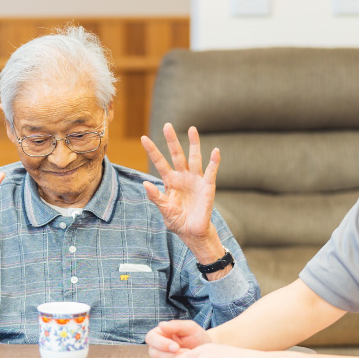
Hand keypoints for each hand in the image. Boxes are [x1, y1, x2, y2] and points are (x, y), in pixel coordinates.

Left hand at [141, 123, 223, 259]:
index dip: (152, 150)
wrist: (192, 232)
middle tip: (167, 125)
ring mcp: (195, 180)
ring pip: (194, 158)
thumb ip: (156, 197)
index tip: (143, 138)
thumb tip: (145, 183)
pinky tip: (215, 151)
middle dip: (172, 141)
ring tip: (192, 129)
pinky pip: (211, 172)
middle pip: (177, 155)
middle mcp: (182, 177)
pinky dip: (214, 162)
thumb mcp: (164, 209)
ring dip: (194, 144)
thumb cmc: (177, 221)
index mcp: (170, 181)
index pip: (159, 162)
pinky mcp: (207, 186)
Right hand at [145, 320, 212, 357]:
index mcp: (158, 334)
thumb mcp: (190, 328)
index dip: (162, 343)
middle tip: (186, 354)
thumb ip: (176, 325)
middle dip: (170, 355)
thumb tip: (161, 324)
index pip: (151, 338)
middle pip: (154, 353)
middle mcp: (156, 348)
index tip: (176, 347)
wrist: (206, 352)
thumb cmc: (197, 337)